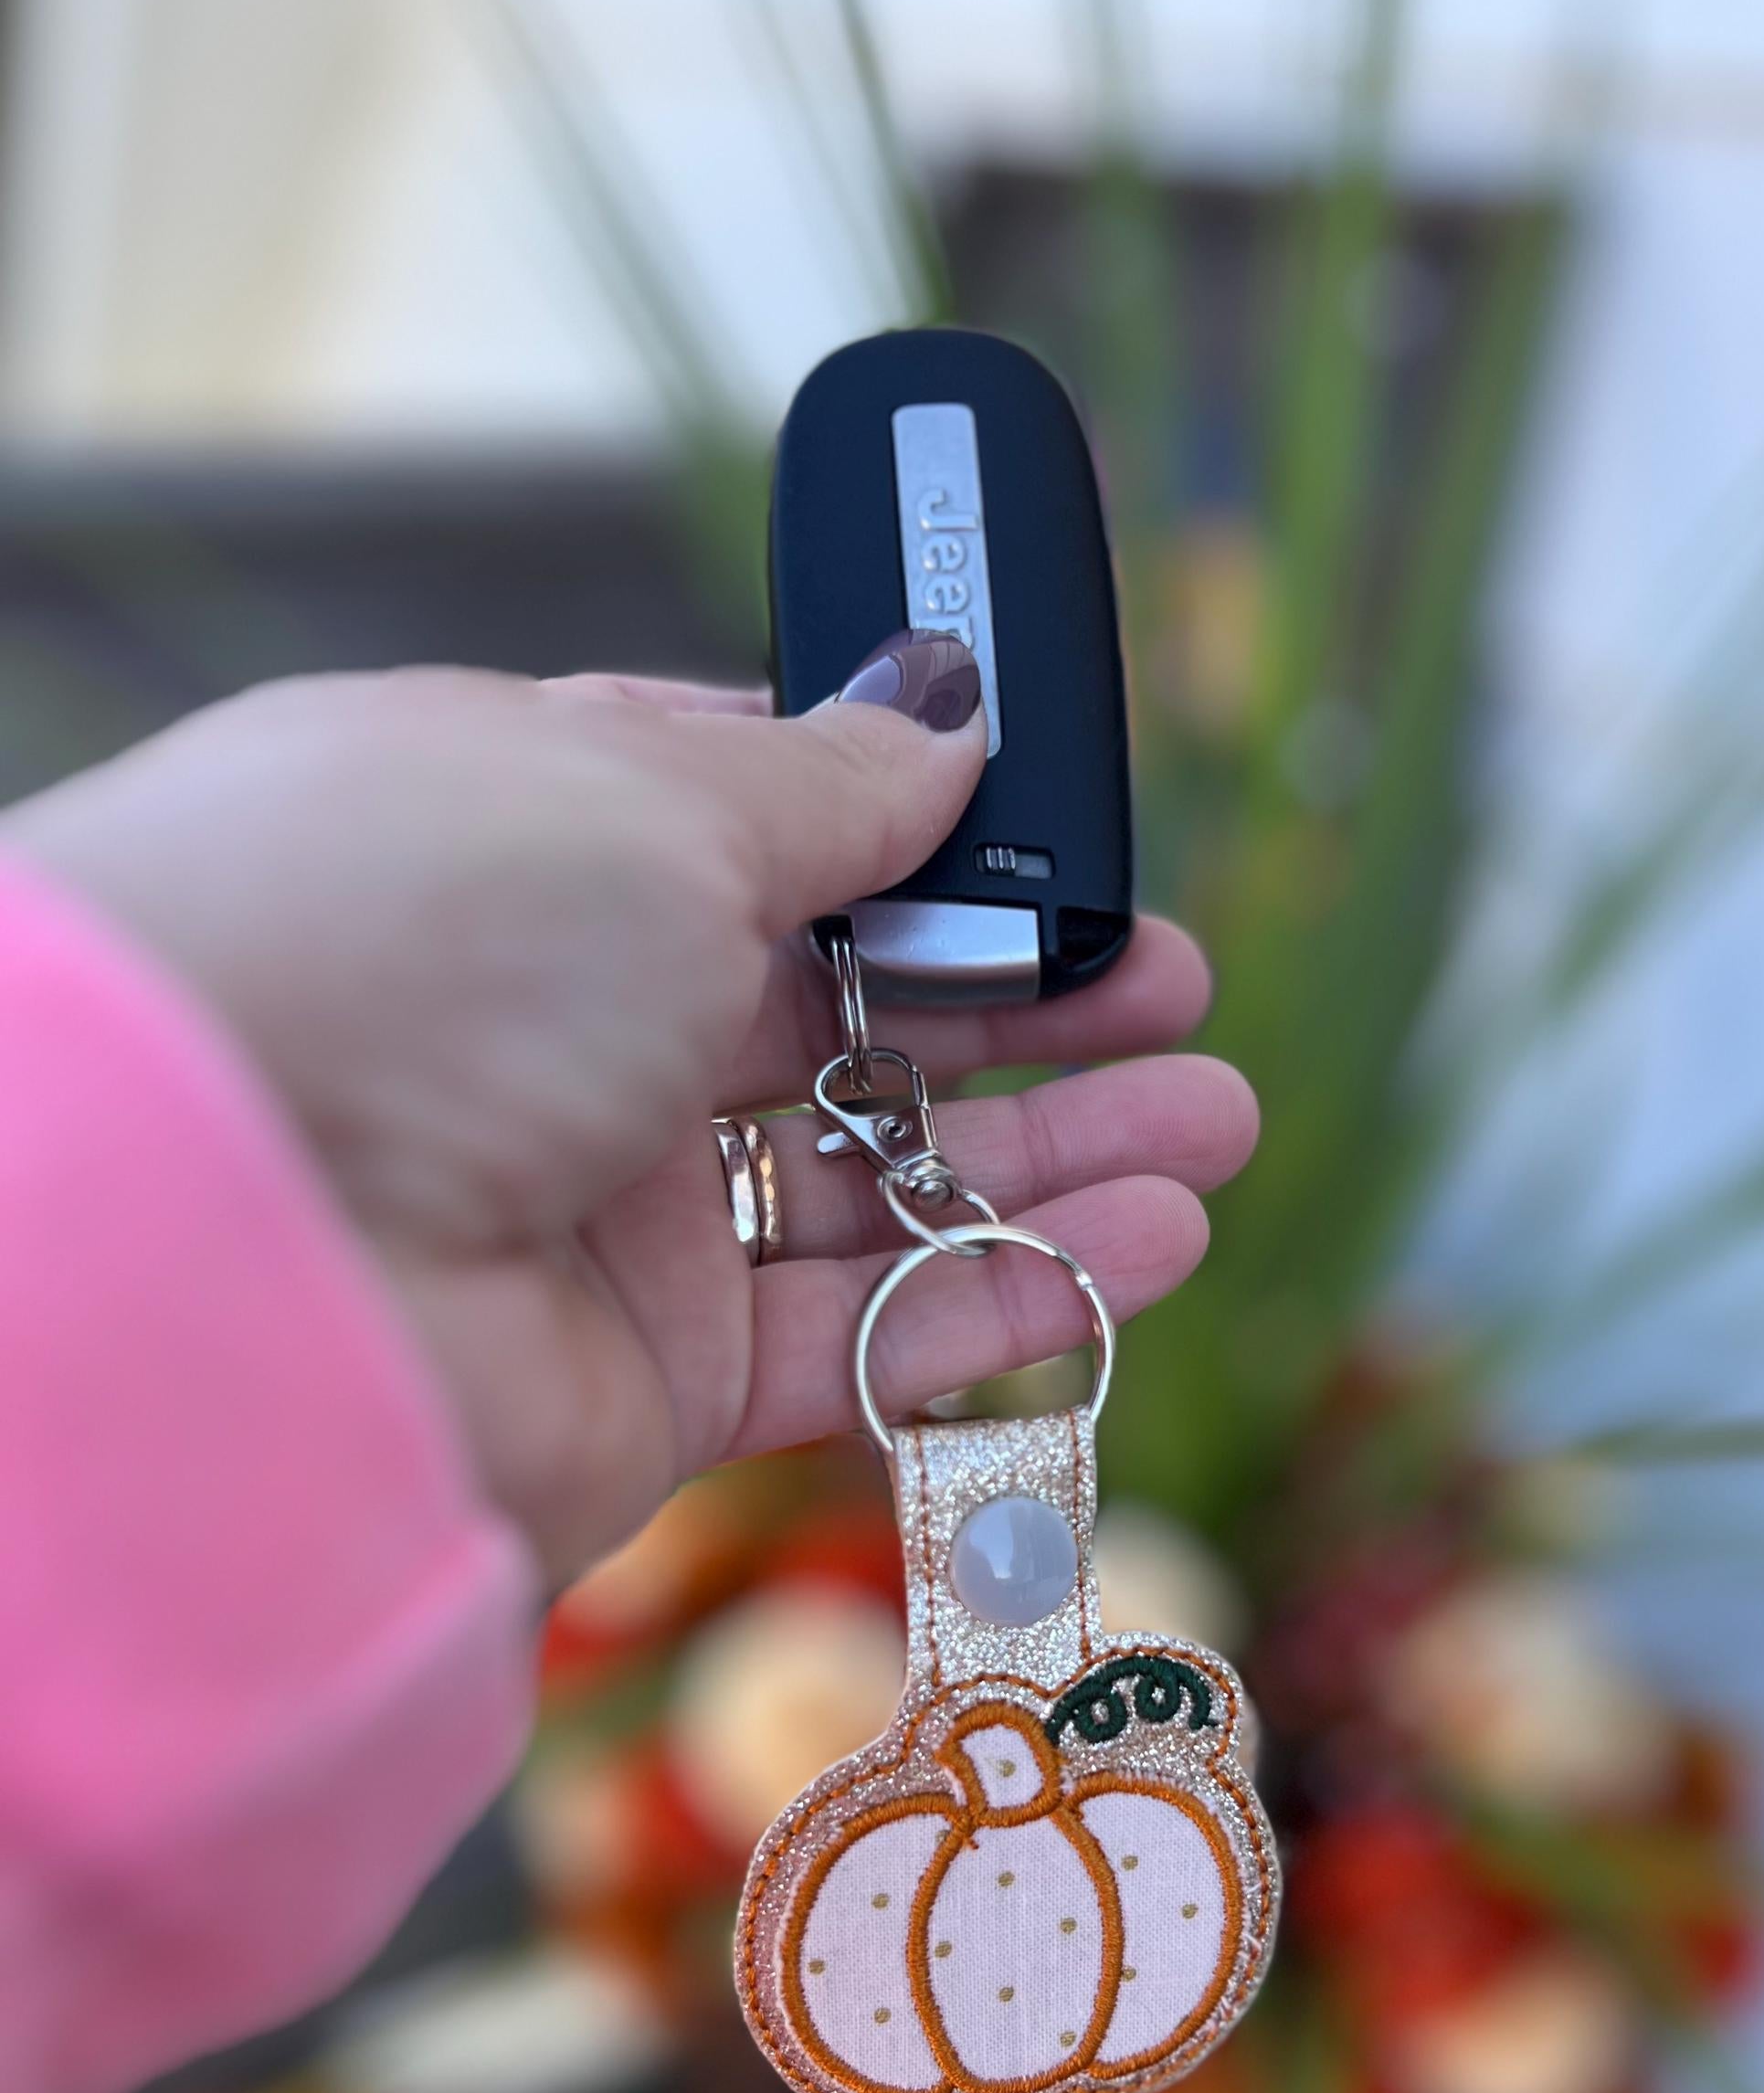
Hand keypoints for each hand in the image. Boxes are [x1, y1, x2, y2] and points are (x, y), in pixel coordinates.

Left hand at [3, 640, 1255, 1582]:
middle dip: (1029, 1005)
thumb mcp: (644, 798)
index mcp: (537, 844)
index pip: (764, 835)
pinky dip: (1008, 1297)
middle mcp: (563, 1030)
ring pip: (876, 1185)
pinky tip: (1150, 1249)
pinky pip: (860, 1335)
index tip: (1065, 844)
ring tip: (1213, 1126)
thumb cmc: (401, 945)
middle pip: (848, 1018)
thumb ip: (826, 783)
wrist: (221, 1252)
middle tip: (1178, 996)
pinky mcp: (641, 1384)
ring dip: (1057, 1157)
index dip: (929, 842)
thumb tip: (949, 708)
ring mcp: (603, 1215)